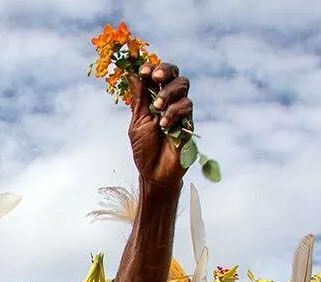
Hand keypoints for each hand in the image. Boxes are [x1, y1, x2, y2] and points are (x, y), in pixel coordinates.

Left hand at [128, 61, 192, 186]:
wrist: (154, 173)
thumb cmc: (144, 149)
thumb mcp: (137, 122)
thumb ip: (138, 99)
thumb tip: (131, 73)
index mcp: (154, 99)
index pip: (157, 75)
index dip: (152, 68)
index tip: (144, 71)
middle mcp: (169, 101)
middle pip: (175, 74)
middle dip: (165, 71)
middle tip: (155, 78)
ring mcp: (180, 110)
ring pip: (183, 86)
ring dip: (167, 93)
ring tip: (157, 107)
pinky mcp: (189, 121)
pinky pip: (186, 106)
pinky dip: (173, 112)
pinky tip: (164, 125)